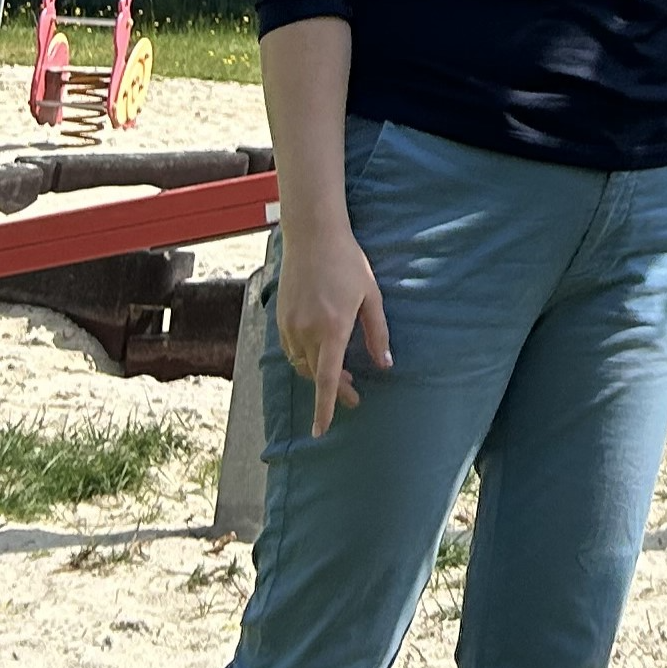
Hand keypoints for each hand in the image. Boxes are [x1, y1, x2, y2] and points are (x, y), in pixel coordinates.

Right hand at [276, 218, 389, 437]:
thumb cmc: (348, 263)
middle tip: (353, 391)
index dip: (326, 407)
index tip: (321, 431)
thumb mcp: (372, 297)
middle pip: (315, 374)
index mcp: (332, 329)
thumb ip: (378, 333)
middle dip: (332, 388)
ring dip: (319, 372)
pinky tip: (321, 350)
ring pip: (301, 363)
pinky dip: (306, 357)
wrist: (313, 237)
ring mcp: (289, 325)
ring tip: (341, 372)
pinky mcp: (280, 317)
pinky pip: (291, 348)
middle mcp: (306, 332)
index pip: (328, 379)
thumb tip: (386, 365)